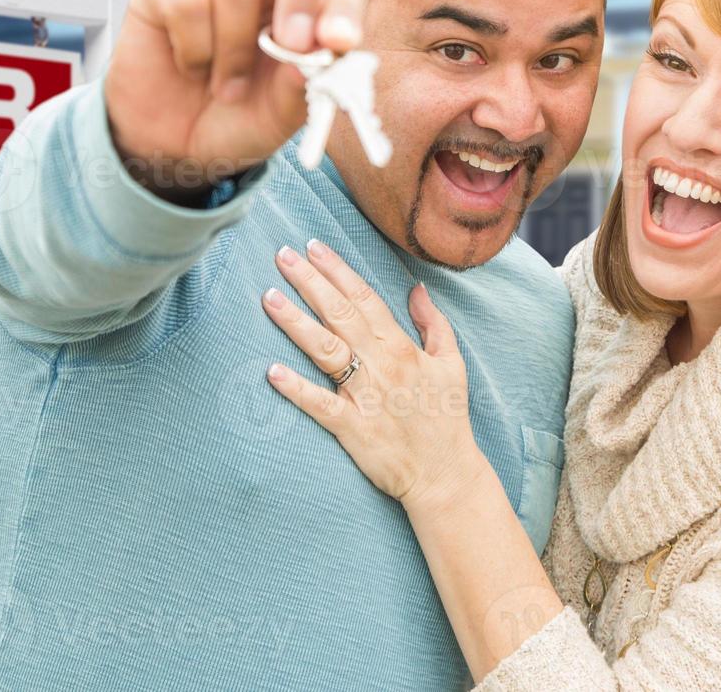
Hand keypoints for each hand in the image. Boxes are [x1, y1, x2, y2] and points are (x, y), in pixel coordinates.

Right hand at [104, 0, 366, 201]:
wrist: (173, 147)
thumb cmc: (235, 120)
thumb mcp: (278, 117)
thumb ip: (302, 86)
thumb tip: (321, 51)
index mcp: (304, 6)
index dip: (342, 4)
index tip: (339, 42)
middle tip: (292, 43)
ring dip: (233, 52)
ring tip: (226, 89)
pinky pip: (187, 1)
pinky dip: (194, 49)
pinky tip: (191, 68)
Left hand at [260, 240, 488, 510]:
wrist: (446, 475)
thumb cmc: (447, 419)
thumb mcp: (451, 363)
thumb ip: (434, 323)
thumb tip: (416, 288)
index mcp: (402, 348)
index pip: (365, 298)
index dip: (337, 270)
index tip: (313, 246)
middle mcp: (382, 365)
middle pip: (340, 314)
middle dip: (310, 281)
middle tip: (282, 254)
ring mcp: (365, 397)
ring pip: (326, 350)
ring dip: (296, 322)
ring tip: (269, 297)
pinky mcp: (353, 428)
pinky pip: (320, 405)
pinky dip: (296, 389)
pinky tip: (272, 372)